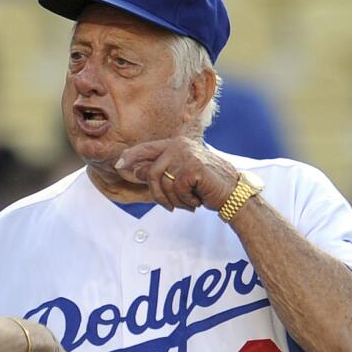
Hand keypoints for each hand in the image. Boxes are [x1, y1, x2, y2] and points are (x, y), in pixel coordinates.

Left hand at [113, 136, 238, 212]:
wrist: (232, 192)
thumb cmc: (205, 186)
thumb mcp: (178, 177)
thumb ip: (158, 172)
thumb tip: (135, 170)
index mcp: (175, 144)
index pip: (146, 148)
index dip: (131, 157)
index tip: (118, 165)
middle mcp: (179, 145)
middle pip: (152, 172)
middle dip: (158, 194)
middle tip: (170, 207)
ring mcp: (186, 154)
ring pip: (163, 183)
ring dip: (174, 200)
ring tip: (188, 203)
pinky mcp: (192, 167)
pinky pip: (176, 189)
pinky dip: (185, 200)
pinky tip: (196, 200)